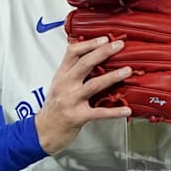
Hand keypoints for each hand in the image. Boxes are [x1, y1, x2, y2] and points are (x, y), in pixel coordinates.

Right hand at [34, 37, 132, 154]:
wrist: (43, 132)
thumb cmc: (54, 108)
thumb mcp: (58, 85)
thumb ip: (73, 72)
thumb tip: (93, 57)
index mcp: (61, 76)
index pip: (73, 53)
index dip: (89, 44)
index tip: (104, 38)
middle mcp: (65, 85)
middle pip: (84, 64)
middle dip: (103, 52)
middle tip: (118, 46)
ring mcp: (71, 101)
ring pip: (93, 85)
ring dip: (112, 77)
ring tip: (127, 71)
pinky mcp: (78, 117)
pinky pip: (99, 113)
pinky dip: (114, 112)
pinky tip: (126, 110)